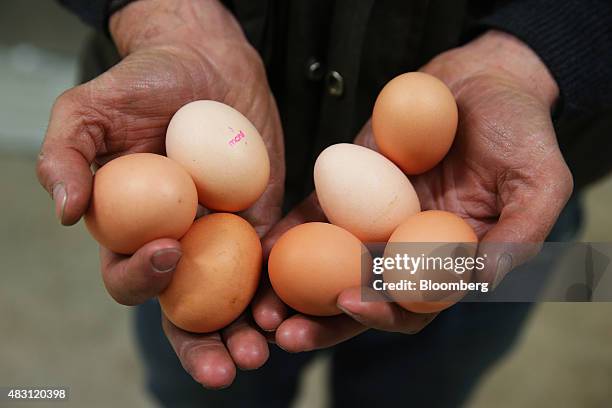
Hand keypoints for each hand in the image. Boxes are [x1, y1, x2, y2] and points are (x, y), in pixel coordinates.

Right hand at [36, 0, 283, 387]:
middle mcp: (179, 244)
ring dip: (248, 333)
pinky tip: (293, 305)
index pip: (132, 277)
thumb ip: (65, 157)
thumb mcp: (89, 109)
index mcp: (133, 231)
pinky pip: (273, 264)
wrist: (206, 61)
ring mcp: (223, 238)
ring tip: (265, 349)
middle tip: (229, 367)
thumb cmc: (142, 84)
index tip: (170, 249)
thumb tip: (64, 214)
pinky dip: (281, 289)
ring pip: (234, 301)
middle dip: (204, 345)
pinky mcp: (262, 222)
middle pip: (187, 311)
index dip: (144, 279)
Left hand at [253, 30, 572, 351]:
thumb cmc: (520, 131)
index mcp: (447, 262)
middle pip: (358, 298)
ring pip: (327, 269)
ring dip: (293, 291)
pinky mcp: (347, 190)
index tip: (351, 301)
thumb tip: (477, 281)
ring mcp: (372, 221)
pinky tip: (264, 246)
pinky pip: (314, 219)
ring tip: (260, 305)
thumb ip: (519, 235)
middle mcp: (404, 250)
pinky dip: (289, 236)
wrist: (482, 81)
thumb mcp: (539, 181)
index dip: (382, 311)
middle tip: (281, 332)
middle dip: (321, 320)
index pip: (412, 306)